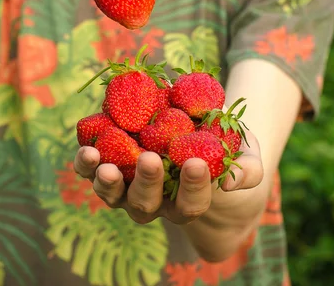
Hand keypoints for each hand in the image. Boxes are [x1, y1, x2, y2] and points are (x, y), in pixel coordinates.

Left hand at [73, 130, 263, 224]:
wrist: (191, 129)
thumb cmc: (223, 146)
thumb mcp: (245, 153)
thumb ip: (246, 169)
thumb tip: (230, 184)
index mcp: (188, 201)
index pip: (191, 203)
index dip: (194, 187)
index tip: (197, 163)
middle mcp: (155, 202)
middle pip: (147, 205)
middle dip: (147, 184)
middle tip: (150, 159)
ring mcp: (127, 188)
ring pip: (114, 196)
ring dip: (107, 183)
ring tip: (106, 166)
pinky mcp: (107, 167)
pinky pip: (92, 172)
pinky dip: (86, 164)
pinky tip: (87, 149)